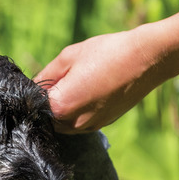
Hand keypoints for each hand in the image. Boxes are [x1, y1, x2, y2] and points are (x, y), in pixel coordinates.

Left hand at [35, 28, 168, 132]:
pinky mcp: (102, 125)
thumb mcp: (68, 57)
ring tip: (78, 83)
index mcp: (60, 106)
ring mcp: (89, 127)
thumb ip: (45, 75)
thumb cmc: (106, 53)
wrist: (146, 59)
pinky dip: (78, 111)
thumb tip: (32, 86)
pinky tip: (89, 91)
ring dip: (63, 108)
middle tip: (60, 79)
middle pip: (47, 117)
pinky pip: (80, 122)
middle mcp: (73, 123)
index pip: (34, 103)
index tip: (43, 78)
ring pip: (63, 122)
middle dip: (48, 101)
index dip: (34, 90)